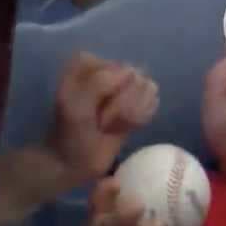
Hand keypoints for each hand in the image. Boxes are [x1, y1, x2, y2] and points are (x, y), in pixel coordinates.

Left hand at [49, 52, 158, 182]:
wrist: (75, 162)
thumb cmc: (71, 133)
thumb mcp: (74, 107)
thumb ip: (98, 84)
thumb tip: (131, 72)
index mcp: (89, 63)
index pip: (119, 70)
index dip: (110, 95)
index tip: (93, 114)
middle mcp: (109, 68)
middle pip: (137, 79)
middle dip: (122, 107)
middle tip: (101, 123)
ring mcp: (125, 84)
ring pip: (148, 90)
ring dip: (132, 115)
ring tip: (112, 126)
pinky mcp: (137, 101)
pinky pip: (153, 102)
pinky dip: (141, 119)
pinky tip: (125, 128)